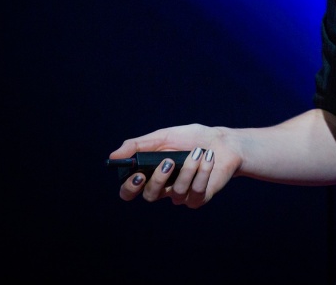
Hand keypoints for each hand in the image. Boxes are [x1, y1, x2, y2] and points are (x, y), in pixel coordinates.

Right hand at [110, 124, 238, 208]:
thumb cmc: (190, 139)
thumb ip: (138, 146)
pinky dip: (203, 172)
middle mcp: (163, 188)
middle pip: (150, 196)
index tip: (137, 174)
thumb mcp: (162, 137)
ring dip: (188, 169)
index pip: (130, 191)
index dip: (129, 188)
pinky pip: (196, 192)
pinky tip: (209, 158)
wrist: (222, 142)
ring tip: (197, 151)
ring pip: (176, 192)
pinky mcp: (199, 198)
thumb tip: (113, 157)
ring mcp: (181, 195)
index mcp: (150, 174)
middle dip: (158, 179)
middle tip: (168, 162)